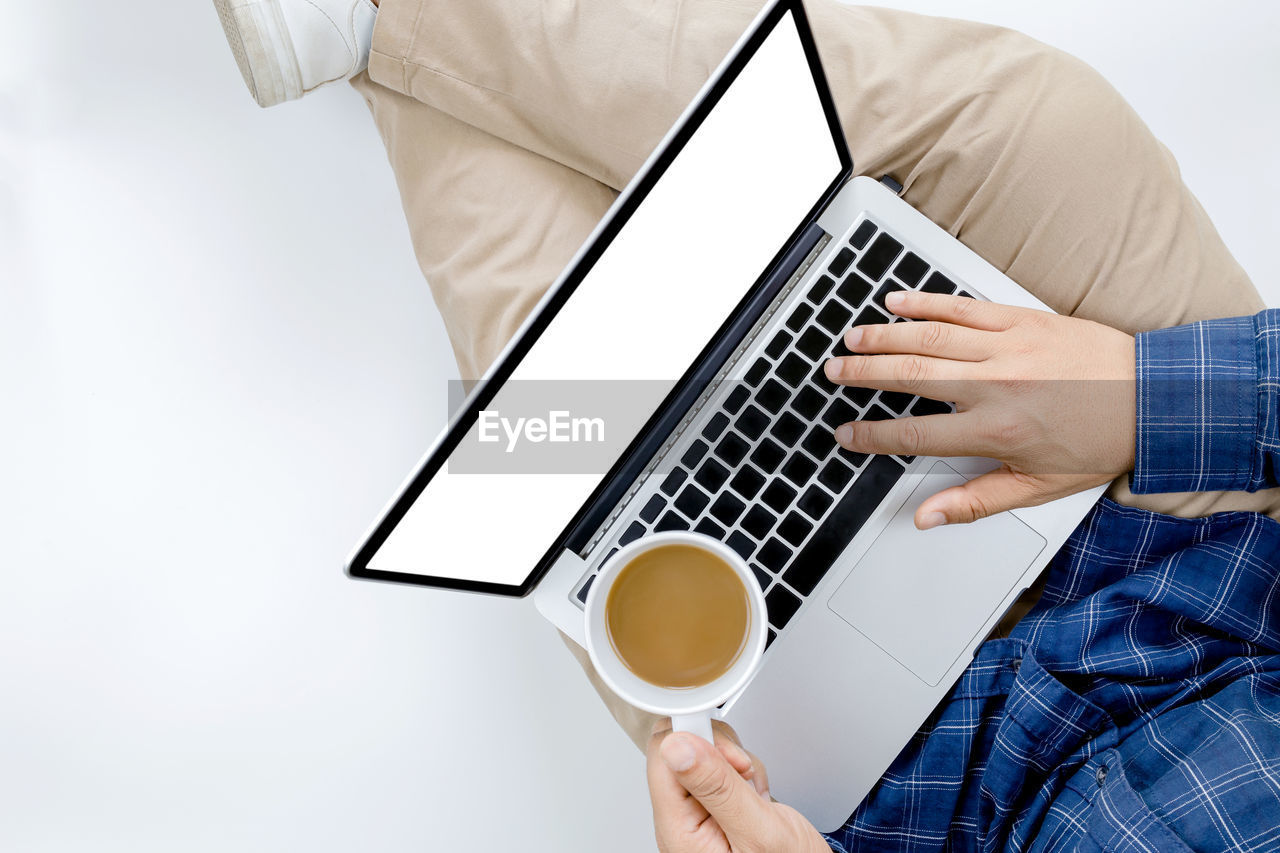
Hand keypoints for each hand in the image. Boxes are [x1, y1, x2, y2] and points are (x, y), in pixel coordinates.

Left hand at [647, 721, 829, 852]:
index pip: (663, 758)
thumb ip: (717, 787)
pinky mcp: (714, 804)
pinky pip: (721, 767)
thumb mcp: (759, 832)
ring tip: (754, 794)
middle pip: (681, 749)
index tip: (726, 749)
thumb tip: (676, 747)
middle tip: (744, 776)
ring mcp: (697, 812)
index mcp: (678, 831)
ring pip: (704, 752)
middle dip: (721, 753)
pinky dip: (745, 772)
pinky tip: (756, 796)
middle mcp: (681, 821)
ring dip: (737, 764)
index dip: (696, 742)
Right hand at [824, 291, 1134, 527]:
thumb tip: (928, 518)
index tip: (846, 434)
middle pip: (913, 376)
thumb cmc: (1098, 443)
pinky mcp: (1024, 320)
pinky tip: (899, 301)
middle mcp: (996, 385)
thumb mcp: (1037, 486)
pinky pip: (965, 307)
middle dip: (866, 374)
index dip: (873, 435)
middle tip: (834, 373)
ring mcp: (1009, 347)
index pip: (917, 432)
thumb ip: (975, 500)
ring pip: (931, 337)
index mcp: (997, 429)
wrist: (1153, 399)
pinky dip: (929, 302)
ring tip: (853, 339)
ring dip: (886, 336)